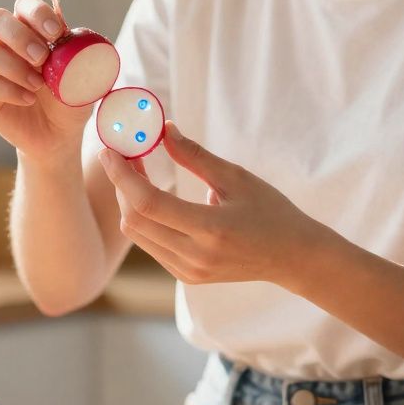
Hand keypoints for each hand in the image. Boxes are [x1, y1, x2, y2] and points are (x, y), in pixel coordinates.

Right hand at [0, 0, 93, 162]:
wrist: (60, 135)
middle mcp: (6, 43)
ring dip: (13, 67)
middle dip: (19, 36)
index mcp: (32, 31)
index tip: (56, 33)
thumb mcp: (85, 79)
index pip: (24, 6)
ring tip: (38, 85)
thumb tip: (77, 41)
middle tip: (42, 59)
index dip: (37, 14)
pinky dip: (7, 90)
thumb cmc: (71, 100)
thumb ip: (82, 58)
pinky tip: (28, 100)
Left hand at [98, 121, 329, 285]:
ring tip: (135, 170)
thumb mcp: (236, 178)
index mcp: (210, 230)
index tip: (111, 151)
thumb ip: (195, 156)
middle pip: (135, 221)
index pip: (149, 204)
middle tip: (123, 154)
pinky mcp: (187, 276)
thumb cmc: (270, 211)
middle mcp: (195, 256)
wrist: (292, 256)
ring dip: (128, 201)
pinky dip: (143, 219)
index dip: (123, 176)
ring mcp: (189, 271)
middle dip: (121, 185)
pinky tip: (149, 196)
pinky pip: (151, 245)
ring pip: (138, 235)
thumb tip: (164, 128)